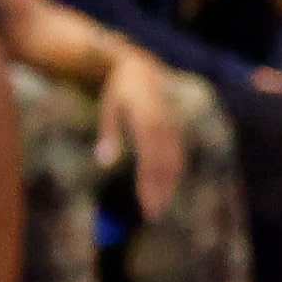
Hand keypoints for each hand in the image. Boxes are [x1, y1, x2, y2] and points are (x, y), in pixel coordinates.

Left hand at [97, 51, 186, 217]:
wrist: (140, 67)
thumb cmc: (119, 91)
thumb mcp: (109, 109)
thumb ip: (109, 134)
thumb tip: (104, 162)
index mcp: (148, 121)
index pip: (150, 160)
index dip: (150, 185)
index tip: (146, 205)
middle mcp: (164, 125)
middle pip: (164, 165)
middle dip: (161, 190)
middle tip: (154, 214)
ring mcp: (172, 126)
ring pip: (174, 160)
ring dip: (169, 183)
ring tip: (160, 204)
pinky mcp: (174, 127)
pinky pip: (177, 153)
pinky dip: (173, 171)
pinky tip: (168, 184)